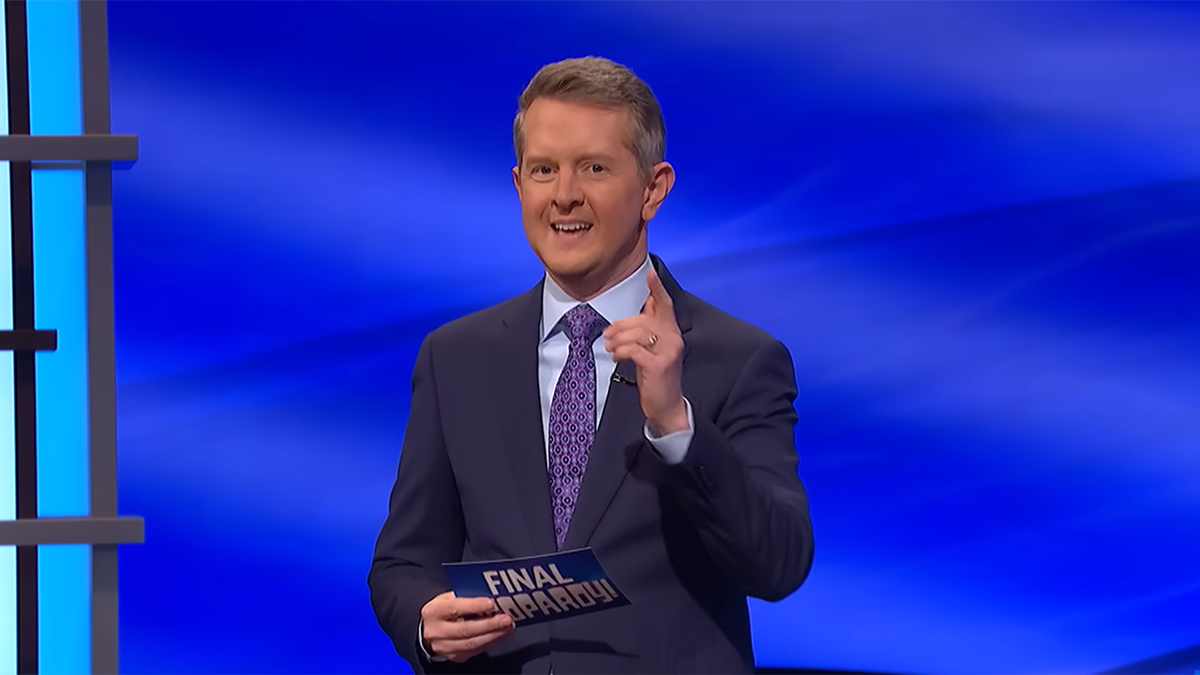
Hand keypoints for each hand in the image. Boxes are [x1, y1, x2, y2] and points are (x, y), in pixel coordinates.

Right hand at [420, 591, 514, 662]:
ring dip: (493, 636)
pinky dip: (489, 643)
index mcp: (433, 611)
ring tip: (507, 628)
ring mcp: (443, 647)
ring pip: (471, 644)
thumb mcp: (449, 597)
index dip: (473, 606)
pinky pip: (474, 651)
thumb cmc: (444, 609)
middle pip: (465, 629)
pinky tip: (500, 635)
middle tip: (506, 619)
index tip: (491, 603)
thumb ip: (465, 596)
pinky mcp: (453, 656)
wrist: (431, 628)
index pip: (454, 608)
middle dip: (489, 624)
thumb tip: (490, 594)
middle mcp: (435, 631)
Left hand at [603, 266, 687, 434]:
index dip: (657, 288)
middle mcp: (673, 339)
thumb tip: (639, 310)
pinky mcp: (659, 365)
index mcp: (672, 333)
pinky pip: (634, 350)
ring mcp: (668, 352)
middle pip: (644, 319)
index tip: (649, 273)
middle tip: (608, 334)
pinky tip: (616, 357)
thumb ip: (649, 330)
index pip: (666, 305)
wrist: (667, 407)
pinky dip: (621, 351)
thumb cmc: (657, 378)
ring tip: (610, 347)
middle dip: (621, 325)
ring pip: (638, 332)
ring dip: (618, 338)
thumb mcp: (654, 350)